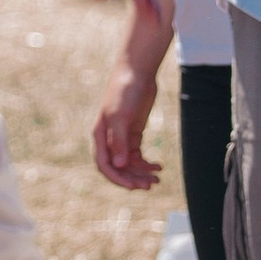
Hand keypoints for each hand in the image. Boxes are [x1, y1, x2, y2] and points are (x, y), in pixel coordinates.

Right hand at [92, 55, 162, 190]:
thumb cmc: (124, 91)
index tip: (133, 187)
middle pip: (118, 168)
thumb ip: (119, 141)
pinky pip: (138, 155)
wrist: (136, 72)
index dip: (117, 179)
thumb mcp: (120, 116)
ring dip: (141, 173)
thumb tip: (120, 165)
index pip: (105, 165)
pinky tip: (159, 166)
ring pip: (129, 164)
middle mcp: (109, 139)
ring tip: (157, 179)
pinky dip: (147, 163)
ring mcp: (122, 137)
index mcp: (101, 136)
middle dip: (132, 179)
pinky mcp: (133, 133)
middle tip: (149, 186)